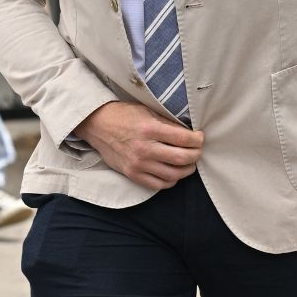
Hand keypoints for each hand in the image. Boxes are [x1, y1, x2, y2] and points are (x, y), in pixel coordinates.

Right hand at [74, 100, 203, 190]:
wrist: (96, 125)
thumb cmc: (124, 116)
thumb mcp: (148, 112)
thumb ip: (169, 124)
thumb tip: (190, 133)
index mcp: (150, 129)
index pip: (184, 138)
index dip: (198, 139)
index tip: (200, 137)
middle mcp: (144, 149)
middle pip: (182, 158)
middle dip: (196, 154)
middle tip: (197, 150)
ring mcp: (137, 164)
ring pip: (173, 175)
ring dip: (187, 169)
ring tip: (189, 162)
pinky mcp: (131, 174)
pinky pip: (158, 185)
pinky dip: (171, 181)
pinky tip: (173, 172)